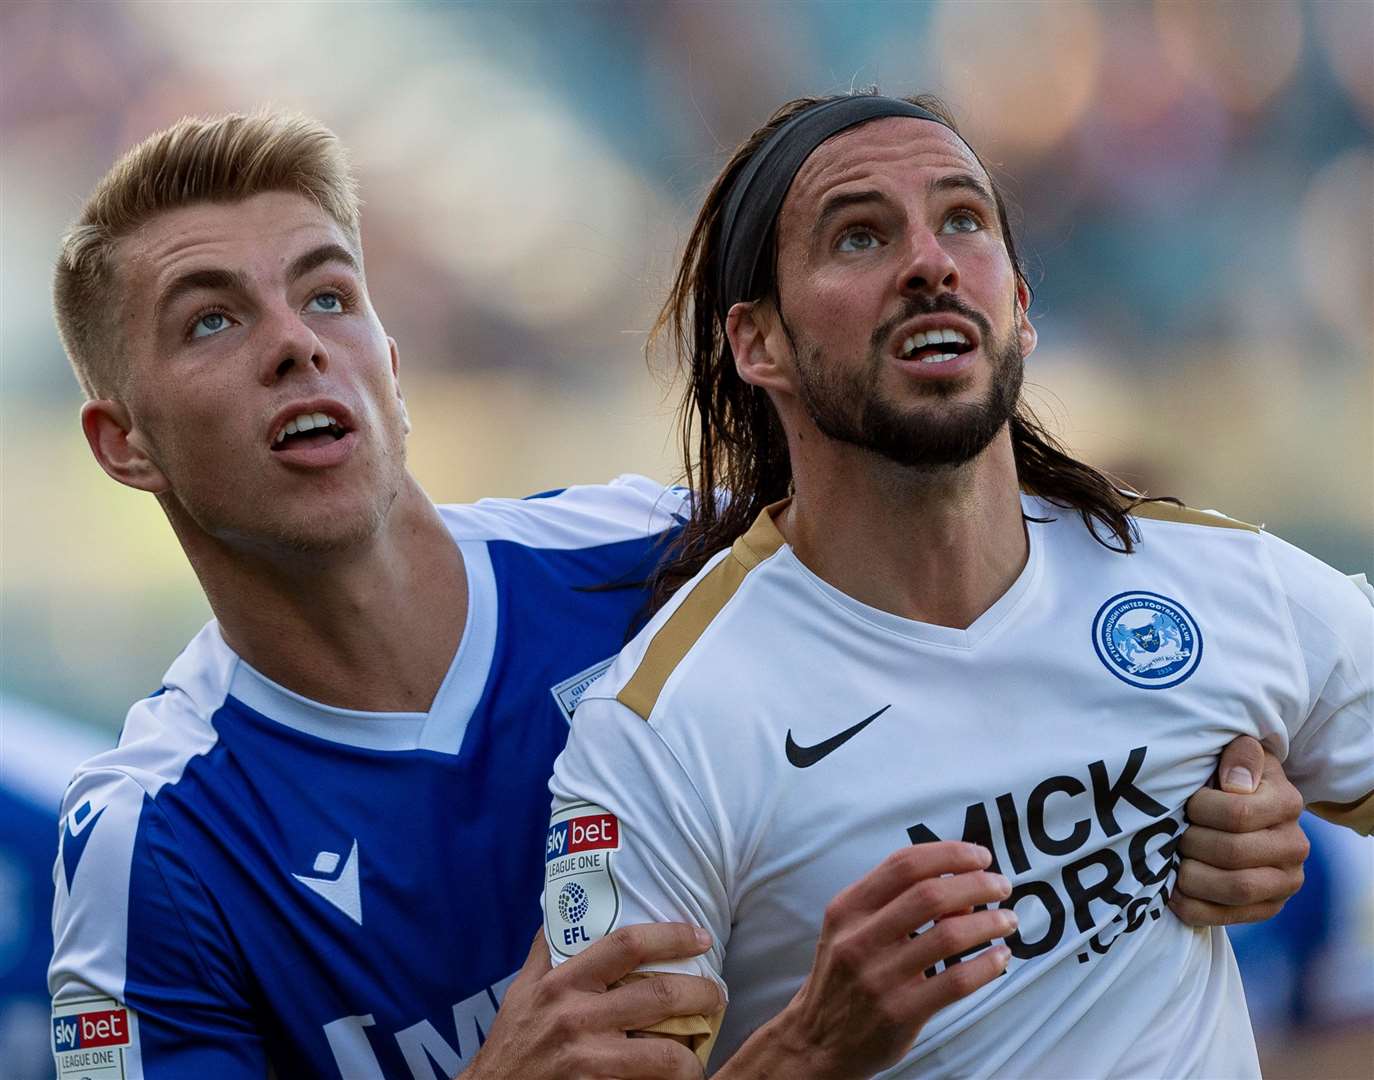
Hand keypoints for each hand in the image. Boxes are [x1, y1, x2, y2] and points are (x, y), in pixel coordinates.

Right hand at [460, 924, 722, 1079]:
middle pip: (659, 994)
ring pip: (664, 1053)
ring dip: (693, 1054)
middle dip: (701, 993)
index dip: (671, 936)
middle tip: (717, 996)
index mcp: (562, 983)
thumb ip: (545, 952)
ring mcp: (586, 1060)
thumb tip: (561, 906)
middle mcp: (575, 1017)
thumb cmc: (511, 1044)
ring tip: (701, 1051)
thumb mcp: (521, 991)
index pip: (626, 945)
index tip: (701, 938)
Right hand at [719, 842, 1012, 1079]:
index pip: (903, 864)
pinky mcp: (900, 1012)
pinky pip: (956, 982)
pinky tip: (1000, 957)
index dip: (949, 854)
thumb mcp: (854, 930)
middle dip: (977, 883)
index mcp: (848, 908)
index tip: (979, 856)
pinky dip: (987, 965)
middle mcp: (859, 938)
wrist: (817, 1038)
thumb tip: (964, 891)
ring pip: (949, 936)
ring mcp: (879, 977)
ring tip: (1007, 919)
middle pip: (930, 895)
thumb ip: (898, 904)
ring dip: (989, 922)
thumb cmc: (845, 974)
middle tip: (1001, 885)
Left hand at [1171, 735, 1308, 926]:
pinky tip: (1173, 890)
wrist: (1244, 813)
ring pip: (1234, 888)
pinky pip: (1225, 918)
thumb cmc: (1229, 778)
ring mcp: (1285, 882)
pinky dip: (1191, 906)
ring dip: (1191, 875)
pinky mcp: (1268, 908)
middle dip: (1191, 842)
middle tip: (1176, 833)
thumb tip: (1236, 781)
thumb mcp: (1237, 754)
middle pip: (1232, 852)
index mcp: (1287, 803)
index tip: (1189, 802)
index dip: (1201, 808)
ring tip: (1173, 860)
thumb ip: (1240, 754)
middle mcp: (1295, 846)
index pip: (1237, 813)